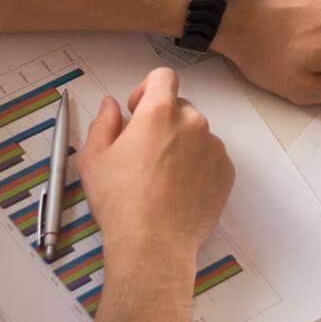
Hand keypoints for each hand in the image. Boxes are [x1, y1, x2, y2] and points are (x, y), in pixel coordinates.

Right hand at [79, 69, 232, 276]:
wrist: (153, 244)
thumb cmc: (121, 202)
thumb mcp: (94, 158)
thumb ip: (103, 122)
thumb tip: (110, 106)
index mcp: (159, 112)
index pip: (163, 77)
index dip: (148, 89)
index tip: (138, 110)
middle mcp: (193, 123)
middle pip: (179, 107)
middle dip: (163, 122)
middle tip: (144, 153)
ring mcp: (214, 147)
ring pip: (196, 134)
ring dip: (181, 145)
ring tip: (161, 178)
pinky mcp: (226, 172)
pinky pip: (211, 158)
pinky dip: (197, 166)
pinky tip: (178, 190)